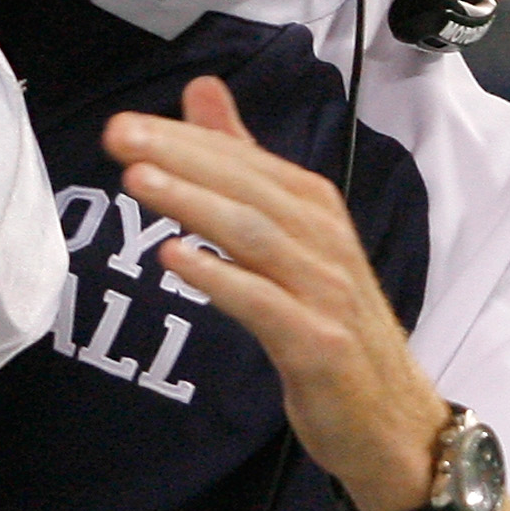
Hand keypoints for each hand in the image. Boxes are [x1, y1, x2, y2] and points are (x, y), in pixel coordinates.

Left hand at [103, 76, 449, 510]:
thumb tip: (202, 92)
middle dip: (182, 156)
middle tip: (120, 136)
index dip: (186, 138)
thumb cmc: (327, 319)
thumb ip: (243, 163)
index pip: (244, 160)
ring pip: (255, 234)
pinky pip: (265, 304)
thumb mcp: (287, 234)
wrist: (389, 418)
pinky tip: (175, 259)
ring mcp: (324, 293)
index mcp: (314, 209)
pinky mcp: (318, 345)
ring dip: (195, 203)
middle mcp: (323, 241)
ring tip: (138, 180)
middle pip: (248, 188)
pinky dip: (221, 277)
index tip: (125, 124)